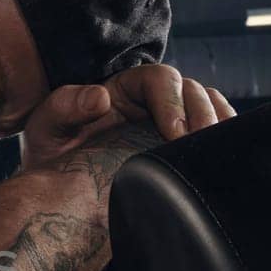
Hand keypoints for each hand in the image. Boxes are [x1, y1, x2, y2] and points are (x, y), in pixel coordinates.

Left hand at [20, 63, 233, 167]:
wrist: (57, 191)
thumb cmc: (53, 154)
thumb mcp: (47, 127)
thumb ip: (65, 106)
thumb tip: (100, 98)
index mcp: (125, 86)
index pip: (161, 78)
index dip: (173, 101)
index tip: (175, 133)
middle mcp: (153, 99)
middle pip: (193, 92)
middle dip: (203, 116)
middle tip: (202, 147)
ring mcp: (171, 121)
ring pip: (210, 109)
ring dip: (220, 128)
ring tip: (218, 155)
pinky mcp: (181, 147)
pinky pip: (212, 137)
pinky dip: (222, 143)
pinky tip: (220, 163)